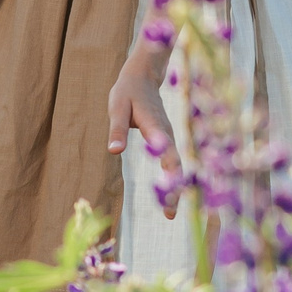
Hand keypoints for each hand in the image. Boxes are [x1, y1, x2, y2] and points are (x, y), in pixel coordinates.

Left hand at [107, 52, 182, 218]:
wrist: (143, 76)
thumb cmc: (127, 91)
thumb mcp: (117, 107)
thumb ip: (117, 129)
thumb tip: (114, 151)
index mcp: (155, 126)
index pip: (166, 152)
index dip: (170, 174)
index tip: (169, 194)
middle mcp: (167, 133)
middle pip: (176, 165)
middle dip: (175, 190)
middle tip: (170, 215)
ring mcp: (169, 136)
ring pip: (177, 165)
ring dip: (176, 188)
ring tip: (171, 212)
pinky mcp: (167, 138)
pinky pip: (174, 162)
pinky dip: (175, 179)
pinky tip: (172, 195)